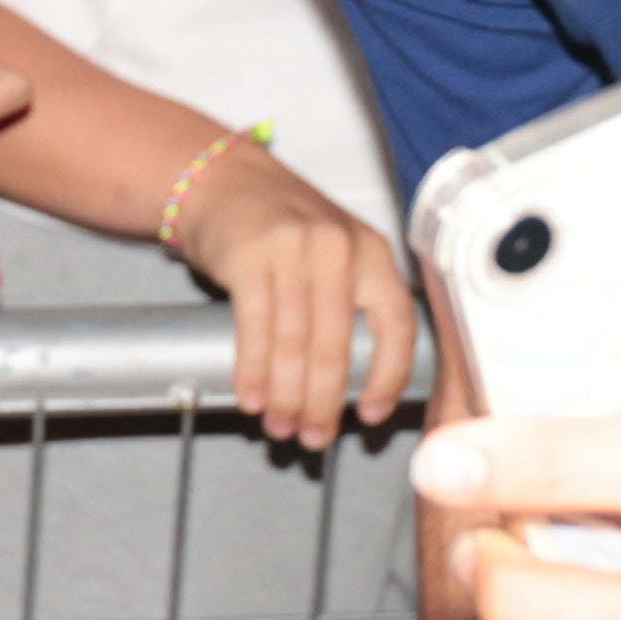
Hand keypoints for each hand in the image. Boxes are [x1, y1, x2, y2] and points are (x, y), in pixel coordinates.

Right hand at [167, 138, 415, 447]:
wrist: (224, 181)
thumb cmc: (282, 224)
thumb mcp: (335, 250)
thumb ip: (352, 303)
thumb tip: (352, 384)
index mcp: (372, 253)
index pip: (396, 325)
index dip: (388, 377)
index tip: (371, 414)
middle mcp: (339, 249)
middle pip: (337, 345)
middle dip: (323, 402)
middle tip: (312, 438)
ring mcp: (294, 250)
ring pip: (295, 344)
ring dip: (285, 395)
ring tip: (279, 426)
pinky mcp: (251, 256)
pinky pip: (256, 328)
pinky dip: (253, 370)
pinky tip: (251, 396)